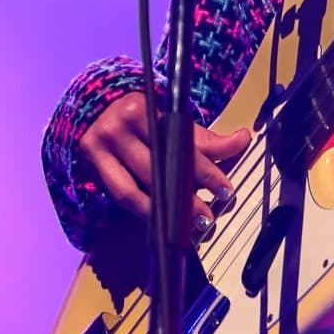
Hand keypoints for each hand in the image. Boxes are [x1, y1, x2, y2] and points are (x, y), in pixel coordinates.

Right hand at [78, 91, 251, 235]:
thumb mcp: (169, 118)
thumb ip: (203, 136)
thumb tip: (242, 138)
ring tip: (185, 227)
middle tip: (208, 218)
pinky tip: (159, 220)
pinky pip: (120, 194)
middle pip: (158, 168)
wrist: (91, 106)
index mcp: (144, 110)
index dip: (205, 169)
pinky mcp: (92, 164)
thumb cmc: (139, 114)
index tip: (225, 190)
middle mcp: (121, 127)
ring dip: (162, 210)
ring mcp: (102, 146)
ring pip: (134, 187)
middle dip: (185, 196)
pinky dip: (141, 209)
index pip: (181, 143)